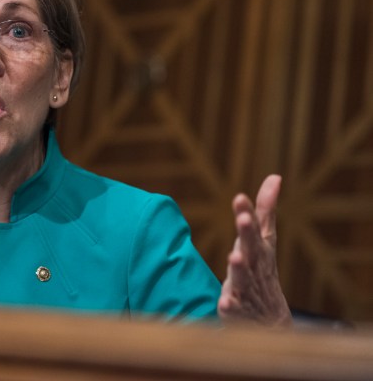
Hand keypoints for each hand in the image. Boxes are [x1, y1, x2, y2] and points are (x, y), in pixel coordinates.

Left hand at [218, 174, 291, 326]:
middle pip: (252, 249)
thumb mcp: (264, 241)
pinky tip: (225, 301)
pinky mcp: (237, 310)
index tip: (239, 197)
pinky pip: (234, 308)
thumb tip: (275, 177)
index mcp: (260, 250)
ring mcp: (248, 290)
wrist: (269, 322)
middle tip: (243, 219)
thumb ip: (265, 211)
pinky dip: (231, 305)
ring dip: (240, 267)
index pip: (255, 229)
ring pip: (244, 278)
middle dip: (248, 234)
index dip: (247, 213)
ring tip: (234, 256)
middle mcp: (255, 268)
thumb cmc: (262, 271)